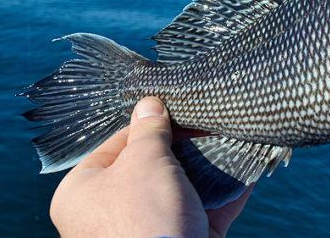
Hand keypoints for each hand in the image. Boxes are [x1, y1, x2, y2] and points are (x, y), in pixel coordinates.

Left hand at [49, 97, 249, 237]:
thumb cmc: (143, 216)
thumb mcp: (144, 161)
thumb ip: (148, 130)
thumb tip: (149, 103)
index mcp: (83, 191)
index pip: (117, 144)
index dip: (150, 123)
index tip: (177, 108)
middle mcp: (110, 212)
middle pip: (153, 166)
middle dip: (185, 145)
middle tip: (207, 122)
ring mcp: (147, 230)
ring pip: (183, 189)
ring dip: (209, 167)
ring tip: (230, 140)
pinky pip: (205, 211)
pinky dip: (225, 192)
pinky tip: (246, 169)